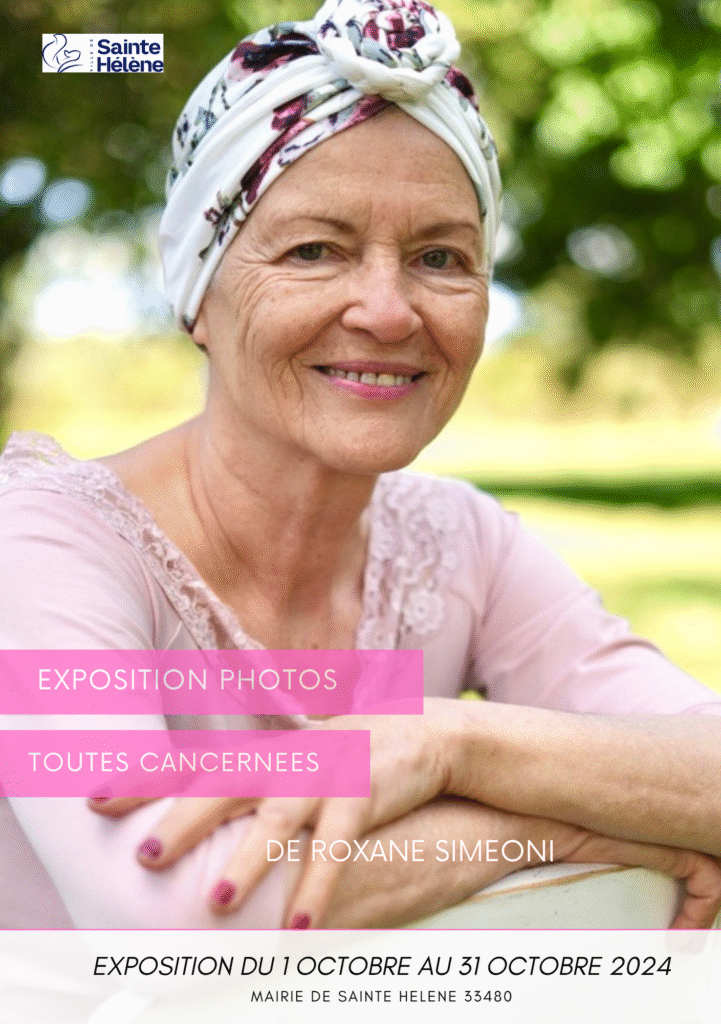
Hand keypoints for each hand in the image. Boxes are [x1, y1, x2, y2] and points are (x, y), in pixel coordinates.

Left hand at [88, 710, 457, 925]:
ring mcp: (325, 776)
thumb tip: (200, 818)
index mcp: (264, 754)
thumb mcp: (296, 764)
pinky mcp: (364, 795)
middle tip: (144, 856)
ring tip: (214, 902)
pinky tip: (300, 925)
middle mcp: (286, 760)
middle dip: (183, 820)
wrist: (425, 732)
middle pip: (225, 786)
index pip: (194, 765)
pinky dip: (318, 884)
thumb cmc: (348, 757)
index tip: (95, 800)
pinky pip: (337, 847)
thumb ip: (253, 784)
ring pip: (277, 819)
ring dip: (246, 861)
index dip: (145, 781)